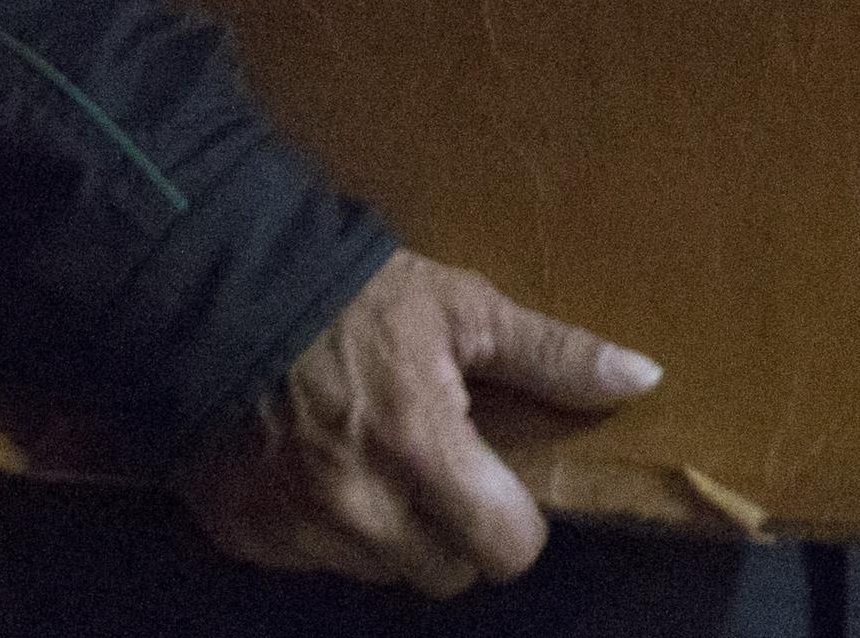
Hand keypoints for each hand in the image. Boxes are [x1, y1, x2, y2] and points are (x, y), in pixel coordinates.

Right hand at [169, 247, 661, 596]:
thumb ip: (550, 355)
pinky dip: (321, 529)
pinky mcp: (246, 537)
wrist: (215, 287)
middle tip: (433, 468)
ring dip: (387, 533)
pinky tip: (314, 469)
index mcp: (422, 449)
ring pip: (379, 572)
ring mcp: (296, 530)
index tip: (497, 484)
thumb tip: (643, 378)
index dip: (514, 522)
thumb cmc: (354, 296)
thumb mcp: (461, 309)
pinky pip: (311, 561)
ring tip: (370, 460)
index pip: (506, 550)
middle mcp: (359, 507)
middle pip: (444, 573)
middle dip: (451, 530)